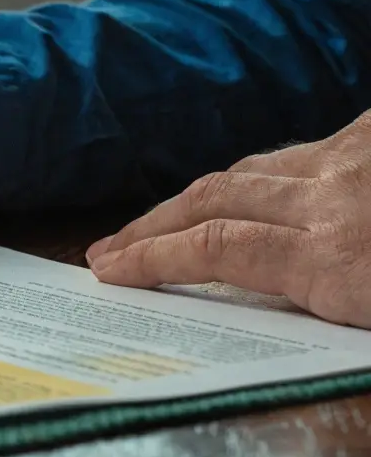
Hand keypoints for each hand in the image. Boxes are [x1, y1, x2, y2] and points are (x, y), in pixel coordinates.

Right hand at [87, 111, 370, 327]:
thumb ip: (322, 304)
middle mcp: (329, 199)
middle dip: (150, 225)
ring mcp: (351, 158)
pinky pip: (304, 149)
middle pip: (214, 200)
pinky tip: (261, 189)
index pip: (216, 249)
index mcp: (339, 261)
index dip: (152, 257)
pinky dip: (269, 172)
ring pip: (251, 169)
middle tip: (110, 248)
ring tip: (168, 218)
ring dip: (199, 196)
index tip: (109, 270)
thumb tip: (265, 307)